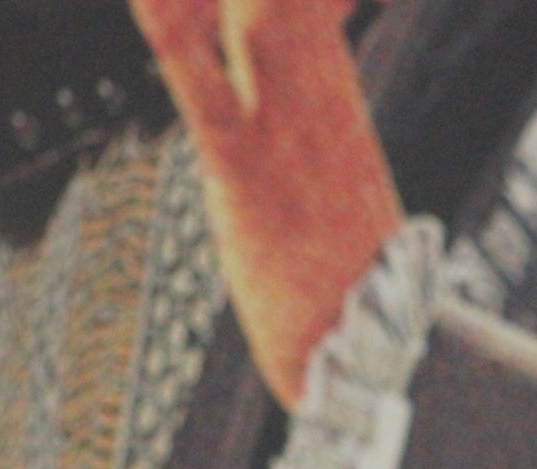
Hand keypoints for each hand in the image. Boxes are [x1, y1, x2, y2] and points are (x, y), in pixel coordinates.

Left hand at [128, 0, 402, 407]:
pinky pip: (200, 84)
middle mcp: (312, 101)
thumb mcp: (341, 198)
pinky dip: (173, 29)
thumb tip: (332, 131)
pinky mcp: (241, 174)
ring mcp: (280, 134)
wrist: (363, 366)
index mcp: (333, 101)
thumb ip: (320, 142)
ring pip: (254, 13)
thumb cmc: (354, 294)